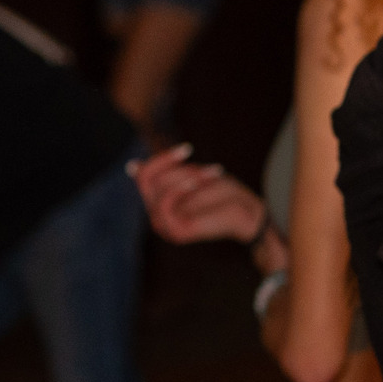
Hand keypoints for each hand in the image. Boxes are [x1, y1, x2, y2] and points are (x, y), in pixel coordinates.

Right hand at [132, 145, 270, 249]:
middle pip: (146, 179)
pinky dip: (180, 188)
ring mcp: (164, 226)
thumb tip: (131, 166)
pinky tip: (198, 182)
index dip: (161, 158)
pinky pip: (164, 204)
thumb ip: (167, 173)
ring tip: (215, 174)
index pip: (143, 175)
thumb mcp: (192, 176)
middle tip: (205, 165)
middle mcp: (157, 216)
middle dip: (174, 165)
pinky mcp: (174, 232)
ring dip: (187, 175)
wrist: (251, 215)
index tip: (187, 149)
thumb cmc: (225, 195)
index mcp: (159, 203)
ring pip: (157, 188)